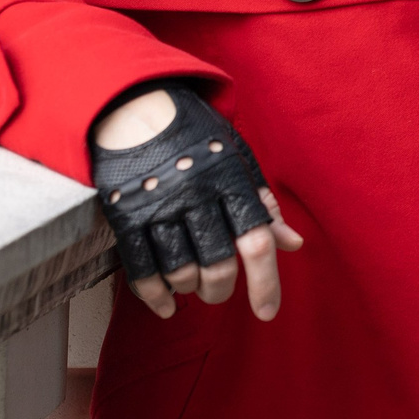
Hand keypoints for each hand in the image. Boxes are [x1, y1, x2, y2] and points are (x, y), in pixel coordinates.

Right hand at [91, 87, 303, 321]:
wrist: (135, 105)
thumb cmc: (194, 134)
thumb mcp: (237, 156)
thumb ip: (263, 202)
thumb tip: (293, 244)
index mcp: (229, 177)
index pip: (255, 239)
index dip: (266, 283)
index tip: (267, 313)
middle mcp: (195, 192)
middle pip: (217, 263)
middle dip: (223, 290)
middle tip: (221, 290)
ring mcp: (157, 204)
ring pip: (180, 271)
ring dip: (192, 290)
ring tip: (195, 285)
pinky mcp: (125, 214)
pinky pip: (140, 269)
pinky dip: (155, 295)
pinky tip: (166, 305)